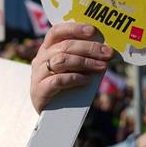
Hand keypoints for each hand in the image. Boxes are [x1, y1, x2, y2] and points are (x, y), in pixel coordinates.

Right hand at [31, 23, 110, 146]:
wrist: (53, 118)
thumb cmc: (67, 89)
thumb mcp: (74, 70)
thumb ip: (84, 58)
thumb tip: (107, 50)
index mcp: (47, 50)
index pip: (57, 31)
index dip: (74, 28)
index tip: (93, 30)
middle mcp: (40, 60)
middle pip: (64, 46)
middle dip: (89, 48)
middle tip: (107, 53)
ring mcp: (37, 75)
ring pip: (61, 61)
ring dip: (85, 62)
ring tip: (101, 67)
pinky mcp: (39, 92)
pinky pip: (58, 80)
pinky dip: (75, 78)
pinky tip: (87, 80)